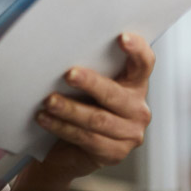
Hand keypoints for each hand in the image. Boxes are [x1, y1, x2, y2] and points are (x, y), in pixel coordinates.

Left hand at [14, 32, 154, 190]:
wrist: (71, 150)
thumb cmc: (81, 106)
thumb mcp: (89, 86)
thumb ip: (89, 69)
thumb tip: (66, 49)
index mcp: (135, 84)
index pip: (144, 63)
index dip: (137, 50)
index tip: (122, 37)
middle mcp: (138, 109)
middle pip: (114, 94)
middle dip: (90, 83)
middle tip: (68, 74)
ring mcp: (130, 134)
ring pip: (97, 119)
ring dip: (69, 109)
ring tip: (48, 101)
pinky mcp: (115, 153)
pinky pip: (86, 138)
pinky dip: (62, 127)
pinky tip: (46, 119)